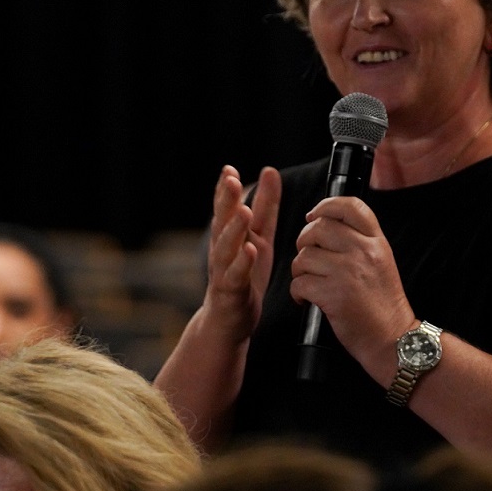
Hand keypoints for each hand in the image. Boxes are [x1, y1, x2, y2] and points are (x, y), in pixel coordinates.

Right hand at [201, 164, 280, 340]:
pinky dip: (242, 262)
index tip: (228, 169)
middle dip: (225, 201)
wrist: (228, 321)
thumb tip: (270, 170)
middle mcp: (222, 250)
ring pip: (226, 247)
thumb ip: (265, 205)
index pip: (224, 208)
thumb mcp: (259, 235)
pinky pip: (235, 275)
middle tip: (230, 180)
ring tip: (243, 210)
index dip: (225, 189)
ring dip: (233, 228)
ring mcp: (224, 271)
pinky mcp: (231, 292)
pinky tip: (249, 250)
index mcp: (230, 235)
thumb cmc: (243, 274)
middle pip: (222, 222)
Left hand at [292, 196, 415, 375]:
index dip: (325, 205)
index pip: (350, 206)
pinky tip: (307, 299)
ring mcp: (348, 272)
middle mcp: (363, 252)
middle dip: (304, 242)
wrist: (393, 338)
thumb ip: (360, 240)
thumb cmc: (383, 303)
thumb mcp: (381, 261)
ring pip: (304, 256)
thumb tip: (322, 223)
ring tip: (310, 283)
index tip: (313, 216)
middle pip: (318, 228)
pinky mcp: (334, 295)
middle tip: (309, 258)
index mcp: (376, 242)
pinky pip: (300, 283)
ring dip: (300, 271)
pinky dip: (298, 292)